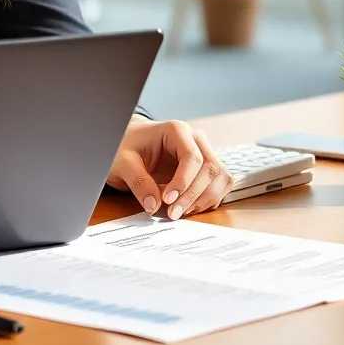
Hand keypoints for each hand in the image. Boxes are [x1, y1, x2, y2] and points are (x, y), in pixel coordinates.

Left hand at [106, 117, 233, 219]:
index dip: (183, 182)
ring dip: (203, 200)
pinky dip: (207, 201)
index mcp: (177, 130)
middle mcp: (196, 139)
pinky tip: (186, 208)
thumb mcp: (123, 162)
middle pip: (211, 169)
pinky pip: (218, 186)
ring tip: (179, 212)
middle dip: (193, 195)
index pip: (192, 157)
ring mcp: (205, 153)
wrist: (130, 144)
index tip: (167, 200)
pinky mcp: (207, 169)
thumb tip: (153, 205)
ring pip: (220, 179)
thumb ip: (138, 181)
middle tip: (173, 213)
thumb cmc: (127, 147)